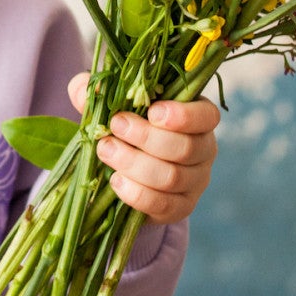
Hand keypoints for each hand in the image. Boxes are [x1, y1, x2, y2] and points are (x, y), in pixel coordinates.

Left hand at [67, 71, 218, 224]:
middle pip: (185, 148)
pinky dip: (138, 194)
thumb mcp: (113, 101)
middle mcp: (203, 150)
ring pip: (173, 177)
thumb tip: (88, 88)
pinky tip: (116, 181)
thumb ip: (100, 89)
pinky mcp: (181, 207)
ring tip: (106, 150)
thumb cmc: (125, 124)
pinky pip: (164, 206)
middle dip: (146, 137)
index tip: (152, 111)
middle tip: (115, 126)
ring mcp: (195, 181)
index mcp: (197, 117)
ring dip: (135, 164)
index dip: (184, 115)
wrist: (126, 165)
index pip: (207, 116)